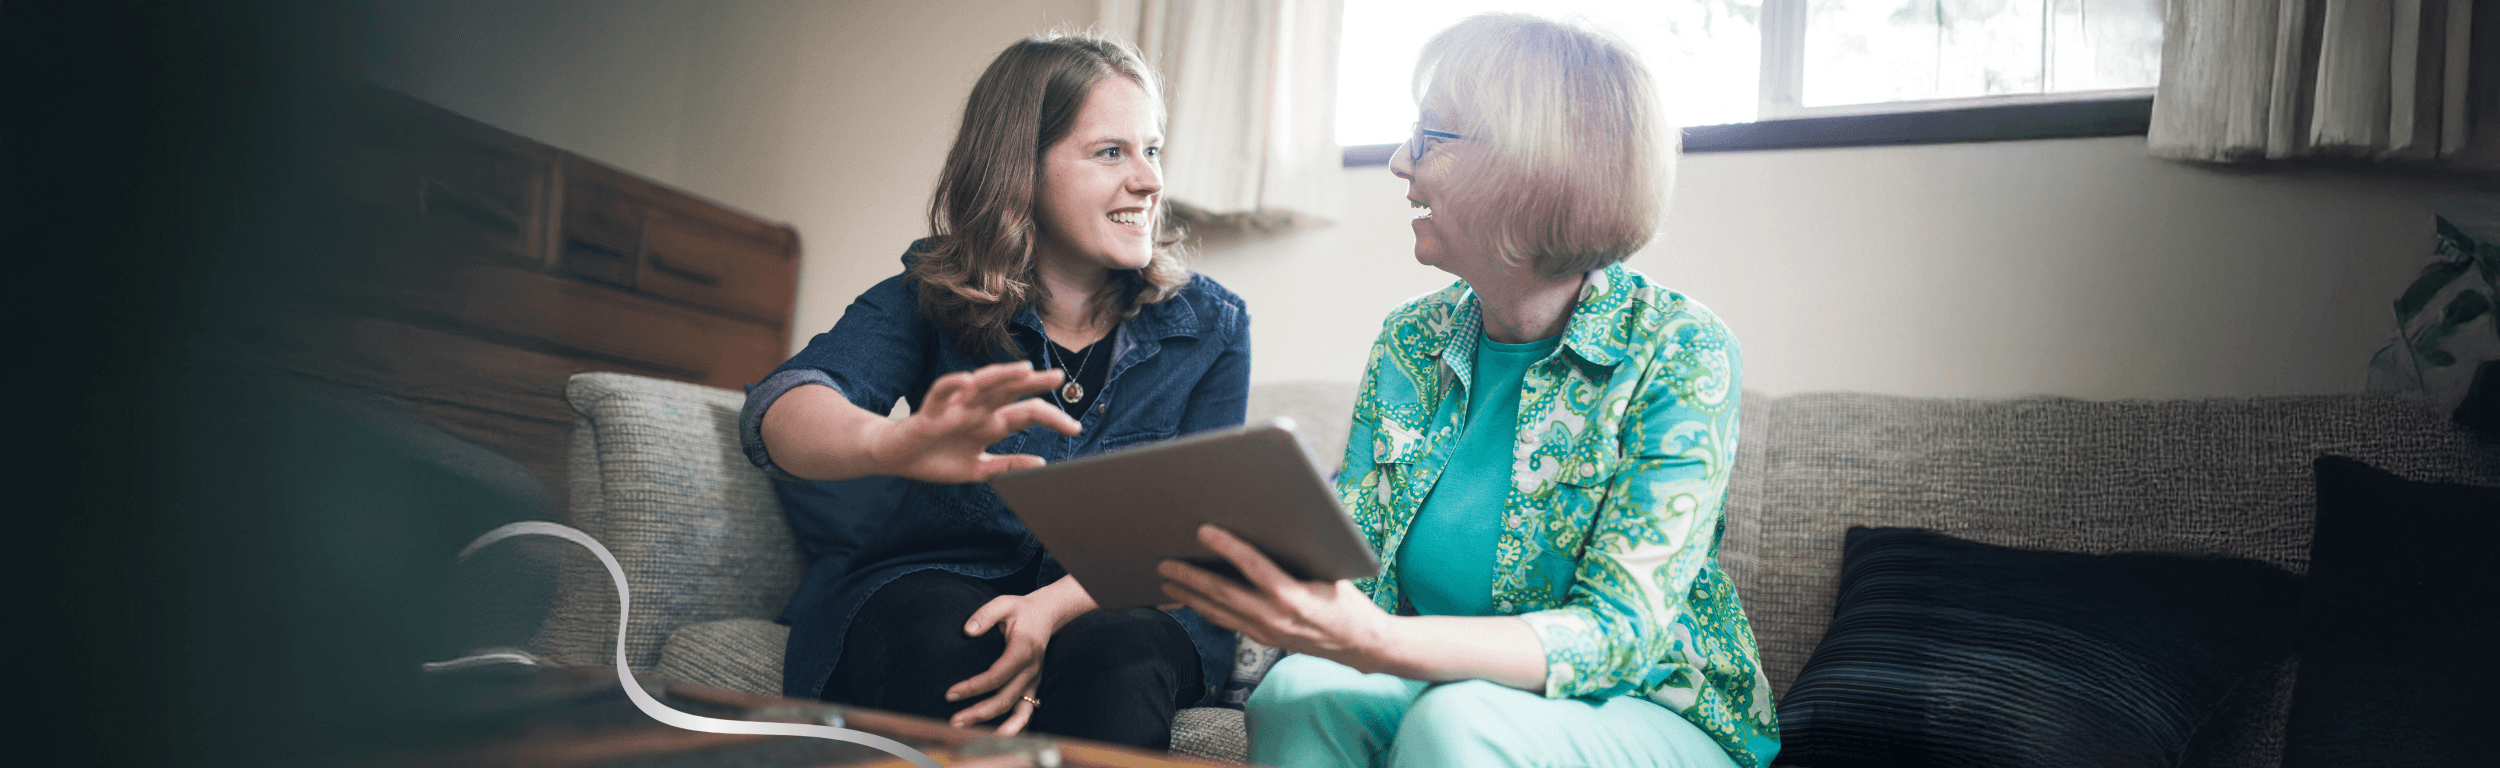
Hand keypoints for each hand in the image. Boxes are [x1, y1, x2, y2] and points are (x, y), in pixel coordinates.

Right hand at [868, 362, 1080, 483]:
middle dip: (1034, 384)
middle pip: (1010, 391)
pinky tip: (967, 381)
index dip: (1052, 418)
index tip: (1075, 428)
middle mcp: (977, 411)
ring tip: (1023, 370)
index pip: (1027, 414)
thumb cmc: (935, 459)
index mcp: (990, 424)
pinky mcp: (929, 411)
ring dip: (1001, 375)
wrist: (895, 459)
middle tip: (1059, 377)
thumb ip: (1007, 466)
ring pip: (981, 385)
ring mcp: (954, 408)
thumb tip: (1041, 464)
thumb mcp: (977, 469)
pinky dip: (952, 385)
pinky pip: (940, 392)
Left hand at [943, 575, 1096, 732]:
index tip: (950, 693)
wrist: (1047, 614)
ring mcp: (1034, 680)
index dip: (973, 687)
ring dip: (998, 727)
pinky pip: (1027, 712)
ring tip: (976, 737)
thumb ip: (985, 614)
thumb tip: (967, 630)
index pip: (997, 675)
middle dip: (979, 713)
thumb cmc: (1021, 609)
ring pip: (1018, 711)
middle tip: (954, 722)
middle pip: (1005, 698)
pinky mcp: (1034, 686)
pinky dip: (1015, 728)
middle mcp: (1031, 669)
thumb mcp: (1004, 602)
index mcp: (1023, 649)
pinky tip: (998, 738)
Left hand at [1158, 524, 1395, 671]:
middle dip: (1190, 576)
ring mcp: (1266, 632)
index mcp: (1295, 597)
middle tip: (1164, 561)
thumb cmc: (1347, 601)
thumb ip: (1299, 555)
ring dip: (1189, 595)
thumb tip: (1269, 523)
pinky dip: (1205, 609)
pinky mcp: (1262, 639)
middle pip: (1223, 594)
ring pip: (1218, 612)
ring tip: (1166, 580)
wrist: (1360, 644)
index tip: (1204, 530)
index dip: (1227, 546)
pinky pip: (1227, 622)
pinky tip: (1190, 599)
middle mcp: (1276, 618)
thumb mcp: (1331, 572)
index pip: (1254, 567)